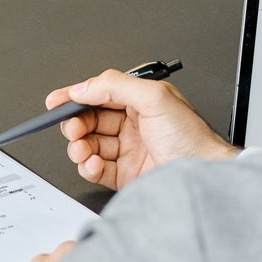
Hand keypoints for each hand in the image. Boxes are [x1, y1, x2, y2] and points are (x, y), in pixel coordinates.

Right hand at [48, 69, 237, 191]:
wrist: (205, 176)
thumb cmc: (192, 138)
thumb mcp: (155, 98)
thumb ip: (116, 85)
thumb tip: (84, 86)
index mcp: (139, 101)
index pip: (99, 94)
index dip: (75, 97)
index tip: (56, 102)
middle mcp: (132, 124)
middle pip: (89, 120)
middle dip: (75, 124)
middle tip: (73, 129)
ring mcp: (128, 150)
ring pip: (89, 145)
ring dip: (79, 147)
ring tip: (83, 149)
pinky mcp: (125, 175)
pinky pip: (96, 169)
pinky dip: (88, 167)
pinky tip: (94, 164)